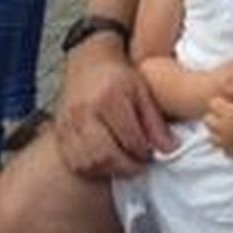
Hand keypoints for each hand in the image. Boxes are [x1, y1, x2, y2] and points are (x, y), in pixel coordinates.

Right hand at [55, 39, 176, 177]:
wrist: (89, 62)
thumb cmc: (118, 76)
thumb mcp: (142, 91)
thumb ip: (155, 122)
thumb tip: (171, 149)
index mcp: (110, 98)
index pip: (130, 137)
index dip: (144, 152)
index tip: (153, 154)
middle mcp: (86, 112)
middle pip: (106, 154)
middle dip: (128, 166)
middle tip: (141, 164)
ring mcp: (69, 124)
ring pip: (89, 162)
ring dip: (111, 170)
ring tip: (125, 164)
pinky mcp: (60, 132)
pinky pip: (74, 162)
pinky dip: (93, 169)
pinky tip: (106, 164)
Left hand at [204, 88, 232, 156]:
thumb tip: (229, 82)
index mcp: (229, 115)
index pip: (213, 104)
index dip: (223, 99)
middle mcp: (227, 132)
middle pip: (209, 121)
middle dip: (217, 114)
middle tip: (232, 109)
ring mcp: (232, 145)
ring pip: (213, 137)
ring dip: (219, 129)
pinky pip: (224, 149)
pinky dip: (227, 142)